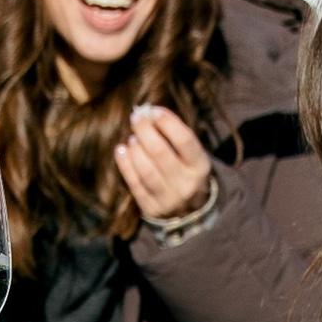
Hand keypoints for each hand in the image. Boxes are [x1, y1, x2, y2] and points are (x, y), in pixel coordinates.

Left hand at [114, 102, 216, 226]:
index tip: (154, 110)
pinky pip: (135, 185)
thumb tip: (148, 113)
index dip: (168, 123)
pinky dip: (125, 165)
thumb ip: (173, 135)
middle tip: (135, 118)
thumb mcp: (189, 155)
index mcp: (200, 167)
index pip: (184, 140)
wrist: (189, 211)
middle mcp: (187, 185)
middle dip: (145, 132)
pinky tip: (120, 150)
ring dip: (135, 150)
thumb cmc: (185, 171)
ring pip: (147, 171)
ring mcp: (169, 199)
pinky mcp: (152, 209)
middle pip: (161, 153)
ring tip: (132, 138)